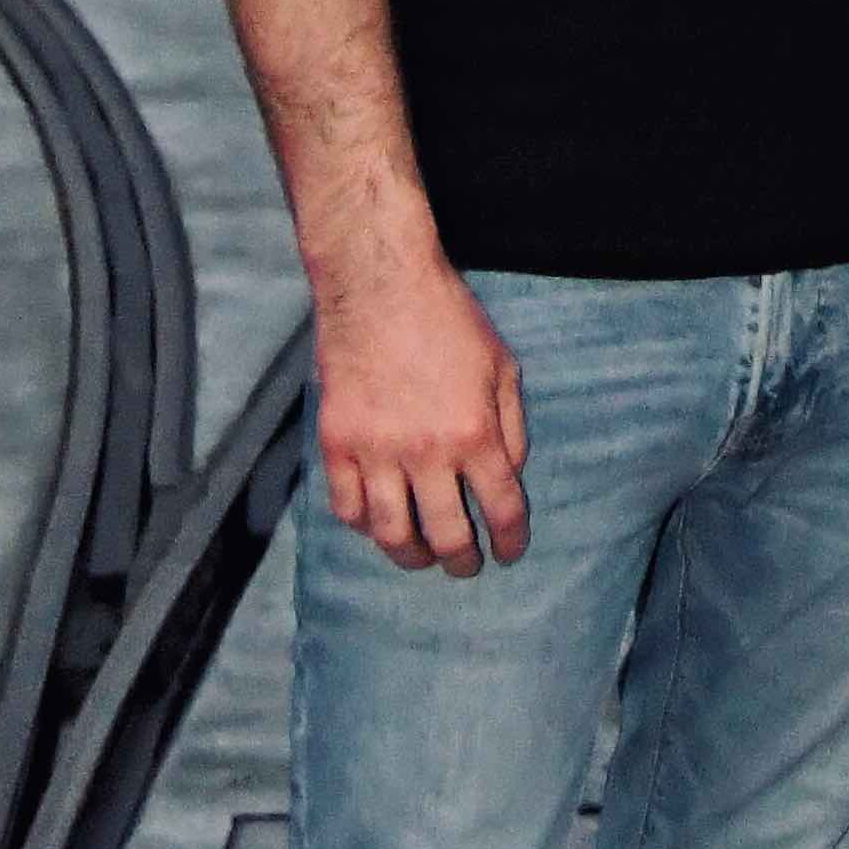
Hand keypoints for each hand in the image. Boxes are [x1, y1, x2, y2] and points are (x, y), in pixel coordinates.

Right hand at [312, 247, 530, 574]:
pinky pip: (347, 508)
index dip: (510, 540)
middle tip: (465, 566)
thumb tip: (509, 474)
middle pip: (446, 536)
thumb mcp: (502, 363)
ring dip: (411, 555)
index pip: (501, 508)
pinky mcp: (337, 443)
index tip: (509, 552)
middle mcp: (426, 452)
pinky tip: (378, 520)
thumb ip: (511, 425)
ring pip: (391, 534)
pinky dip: (363, 525)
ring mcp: (376, 451)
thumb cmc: (448, 316)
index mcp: (474, 431)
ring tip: (421, 555)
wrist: (379, 282)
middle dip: (462, 561)